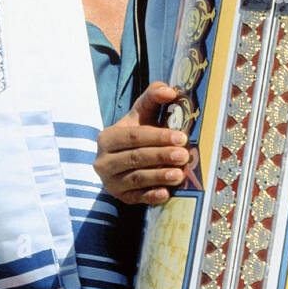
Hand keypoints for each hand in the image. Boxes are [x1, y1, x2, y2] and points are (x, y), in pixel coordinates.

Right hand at [94, 81, 196, 205]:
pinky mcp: (121, 198)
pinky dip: (151, 196)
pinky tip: (166, 193)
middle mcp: (103, 161)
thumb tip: (170, 91)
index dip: (157, 137)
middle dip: (161, 156)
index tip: (180, 137)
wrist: (125, 160)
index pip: (133, 137)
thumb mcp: (142, 113)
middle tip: (183, 155)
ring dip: (159, 177)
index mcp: (107, 138)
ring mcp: (111, 182)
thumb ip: (153, 97)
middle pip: (135, 158)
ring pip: (136, 179)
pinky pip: (137, 198)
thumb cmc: (138, 133)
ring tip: (179, 174)